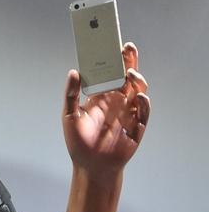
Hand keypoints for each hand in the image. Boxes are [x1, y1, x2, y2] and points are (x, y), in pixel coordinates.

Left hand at [62, 42, 150, 176]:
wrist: (90, 166)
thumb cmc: (78, 141)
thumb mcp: (69, 115)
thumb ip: (72, 94)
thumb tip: (73, 72)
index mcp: (101, 97)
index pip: (110, 74)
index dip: (114, 60)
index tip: (113, 44)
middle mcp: (117, 102)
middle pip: (127, 78)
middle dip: (129, 62)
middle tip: (127, 49)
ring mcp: (128, 114)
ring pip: (138, 91)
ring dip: (137, 81)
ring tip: (130, 73)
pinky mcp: (137, 128)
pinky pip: (143, 113)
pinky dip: (142, 104)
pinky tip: (138, 96)